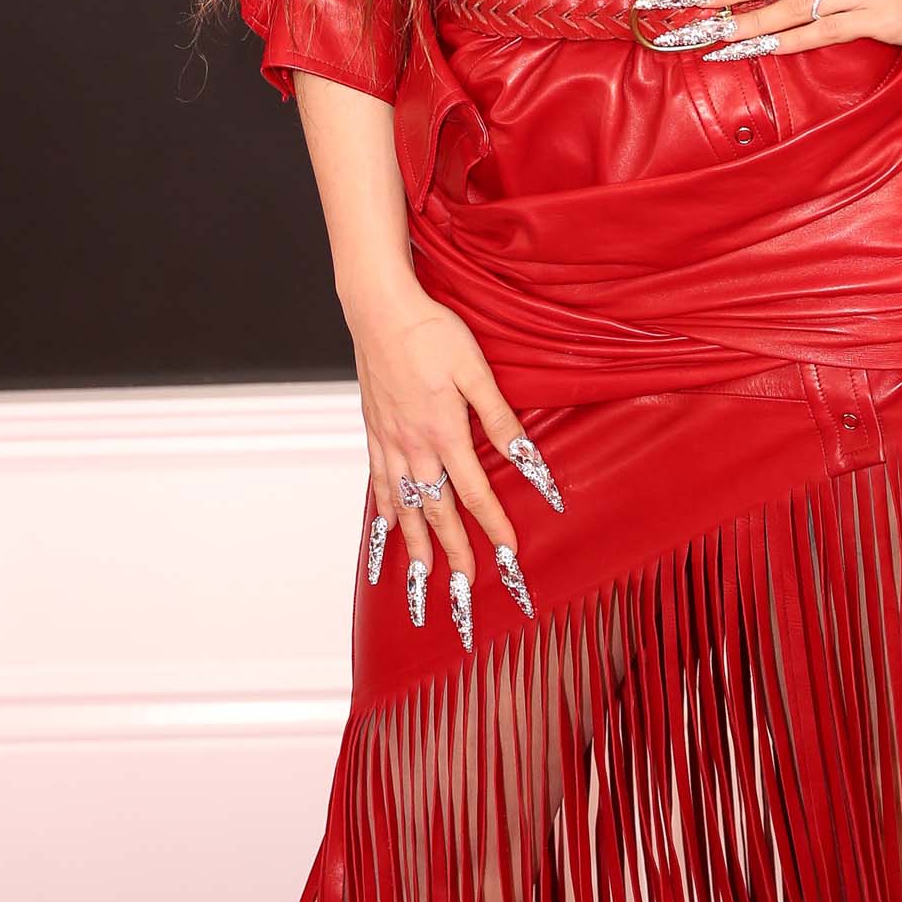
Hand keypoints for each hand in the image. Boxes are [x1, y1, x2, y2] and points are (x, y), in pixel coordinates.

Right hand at [345, 279, 559, 645]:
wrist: (379, 310)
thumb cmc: (431, 332)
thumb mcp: (477, 370)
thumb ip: (500, 419)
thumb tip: (526, 457)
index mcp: (444, 432)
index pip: (475, 493)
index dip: (493, 527)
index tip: (508, 556)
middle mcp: (414, 446)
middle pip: (438, 512)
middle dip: (454, 553)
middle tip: (464, 590)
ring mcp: (390, 442)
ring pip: (405, 506)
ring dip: (415, 546)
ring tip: (422, 580)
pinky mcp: (374, 432)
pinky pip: (379, 483)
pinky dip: (385, 513)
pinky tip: (388, 530)